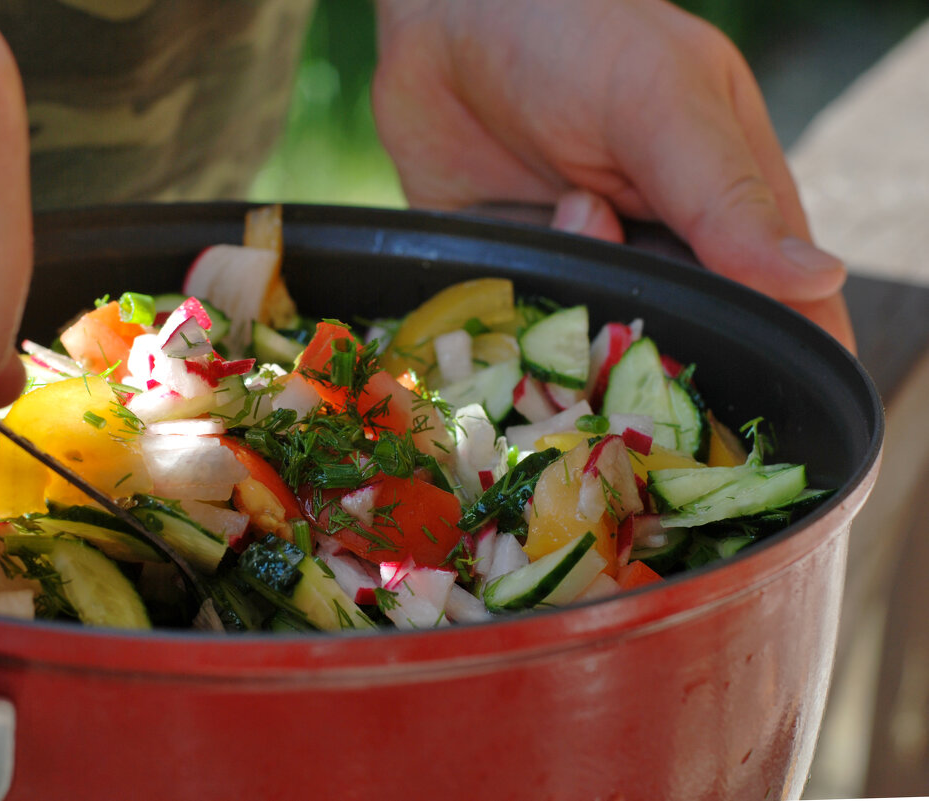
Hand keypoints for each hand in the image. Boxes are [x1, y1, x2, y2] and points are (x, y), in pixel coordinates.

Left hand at [372, 0, 854, 350]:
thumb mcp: (664, 101)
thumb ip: (729, 195)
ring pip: (597, 356)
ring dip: (576, 328)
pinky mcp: (514, 283)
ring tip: (564, 219)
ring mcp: (582, 274)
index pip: (781, 316)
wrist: (444, 20)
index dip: (776, 370)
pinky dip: (514, 331)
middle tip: (619, 301)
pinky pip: (521, 342)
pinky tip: (508, 278)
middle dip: (654, 352)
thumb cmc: (571, 35)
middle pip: (681, 352)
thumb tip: (819, 279)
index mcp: (728, 212)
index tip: (748, 414)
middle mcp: (659, 256)